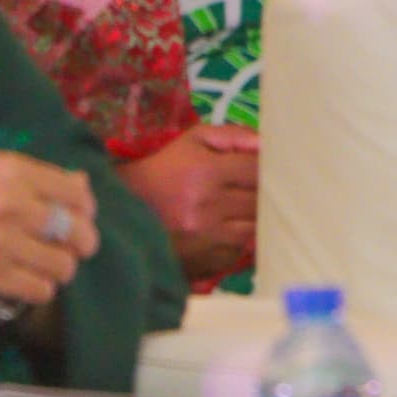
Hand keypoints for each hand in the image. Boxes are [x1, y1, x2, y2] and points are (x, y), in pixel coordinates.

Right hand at [0, 152, 98, 303]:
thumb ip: (28, 178)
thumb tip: (79, 185)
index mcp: (13, 169)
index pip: (75, 193)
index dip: (85, 210)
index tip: (80, 218)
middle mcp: (12, 203)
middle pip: (76, 231)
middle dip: (82, 243)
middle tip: (73, 250)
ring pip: (61, 266)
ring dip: (59, 270)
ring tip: (46, 268)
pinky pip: (35, 290)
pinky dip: (38, 290)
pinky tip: (25, 283)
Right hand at [117, 123, 258, 281]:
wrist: (126, 206)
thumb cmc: (166, 167)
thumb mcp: (195, 140)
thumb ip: (234, 136)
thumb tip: (268, 144)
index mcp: (207, 172)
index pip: (257, 170)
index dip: (269, 168)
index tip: (270, 167)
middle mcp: (208, 207)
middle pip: (260, 202)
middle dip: (264, 194)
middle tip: (257, 189)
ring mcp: (207, 238)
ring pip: (254, 229)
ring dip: (254, 219)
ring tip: (241, 209)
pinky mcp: (204, 260)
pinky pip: (238, 251)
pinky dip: (238, 241)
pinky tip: (226, 230)